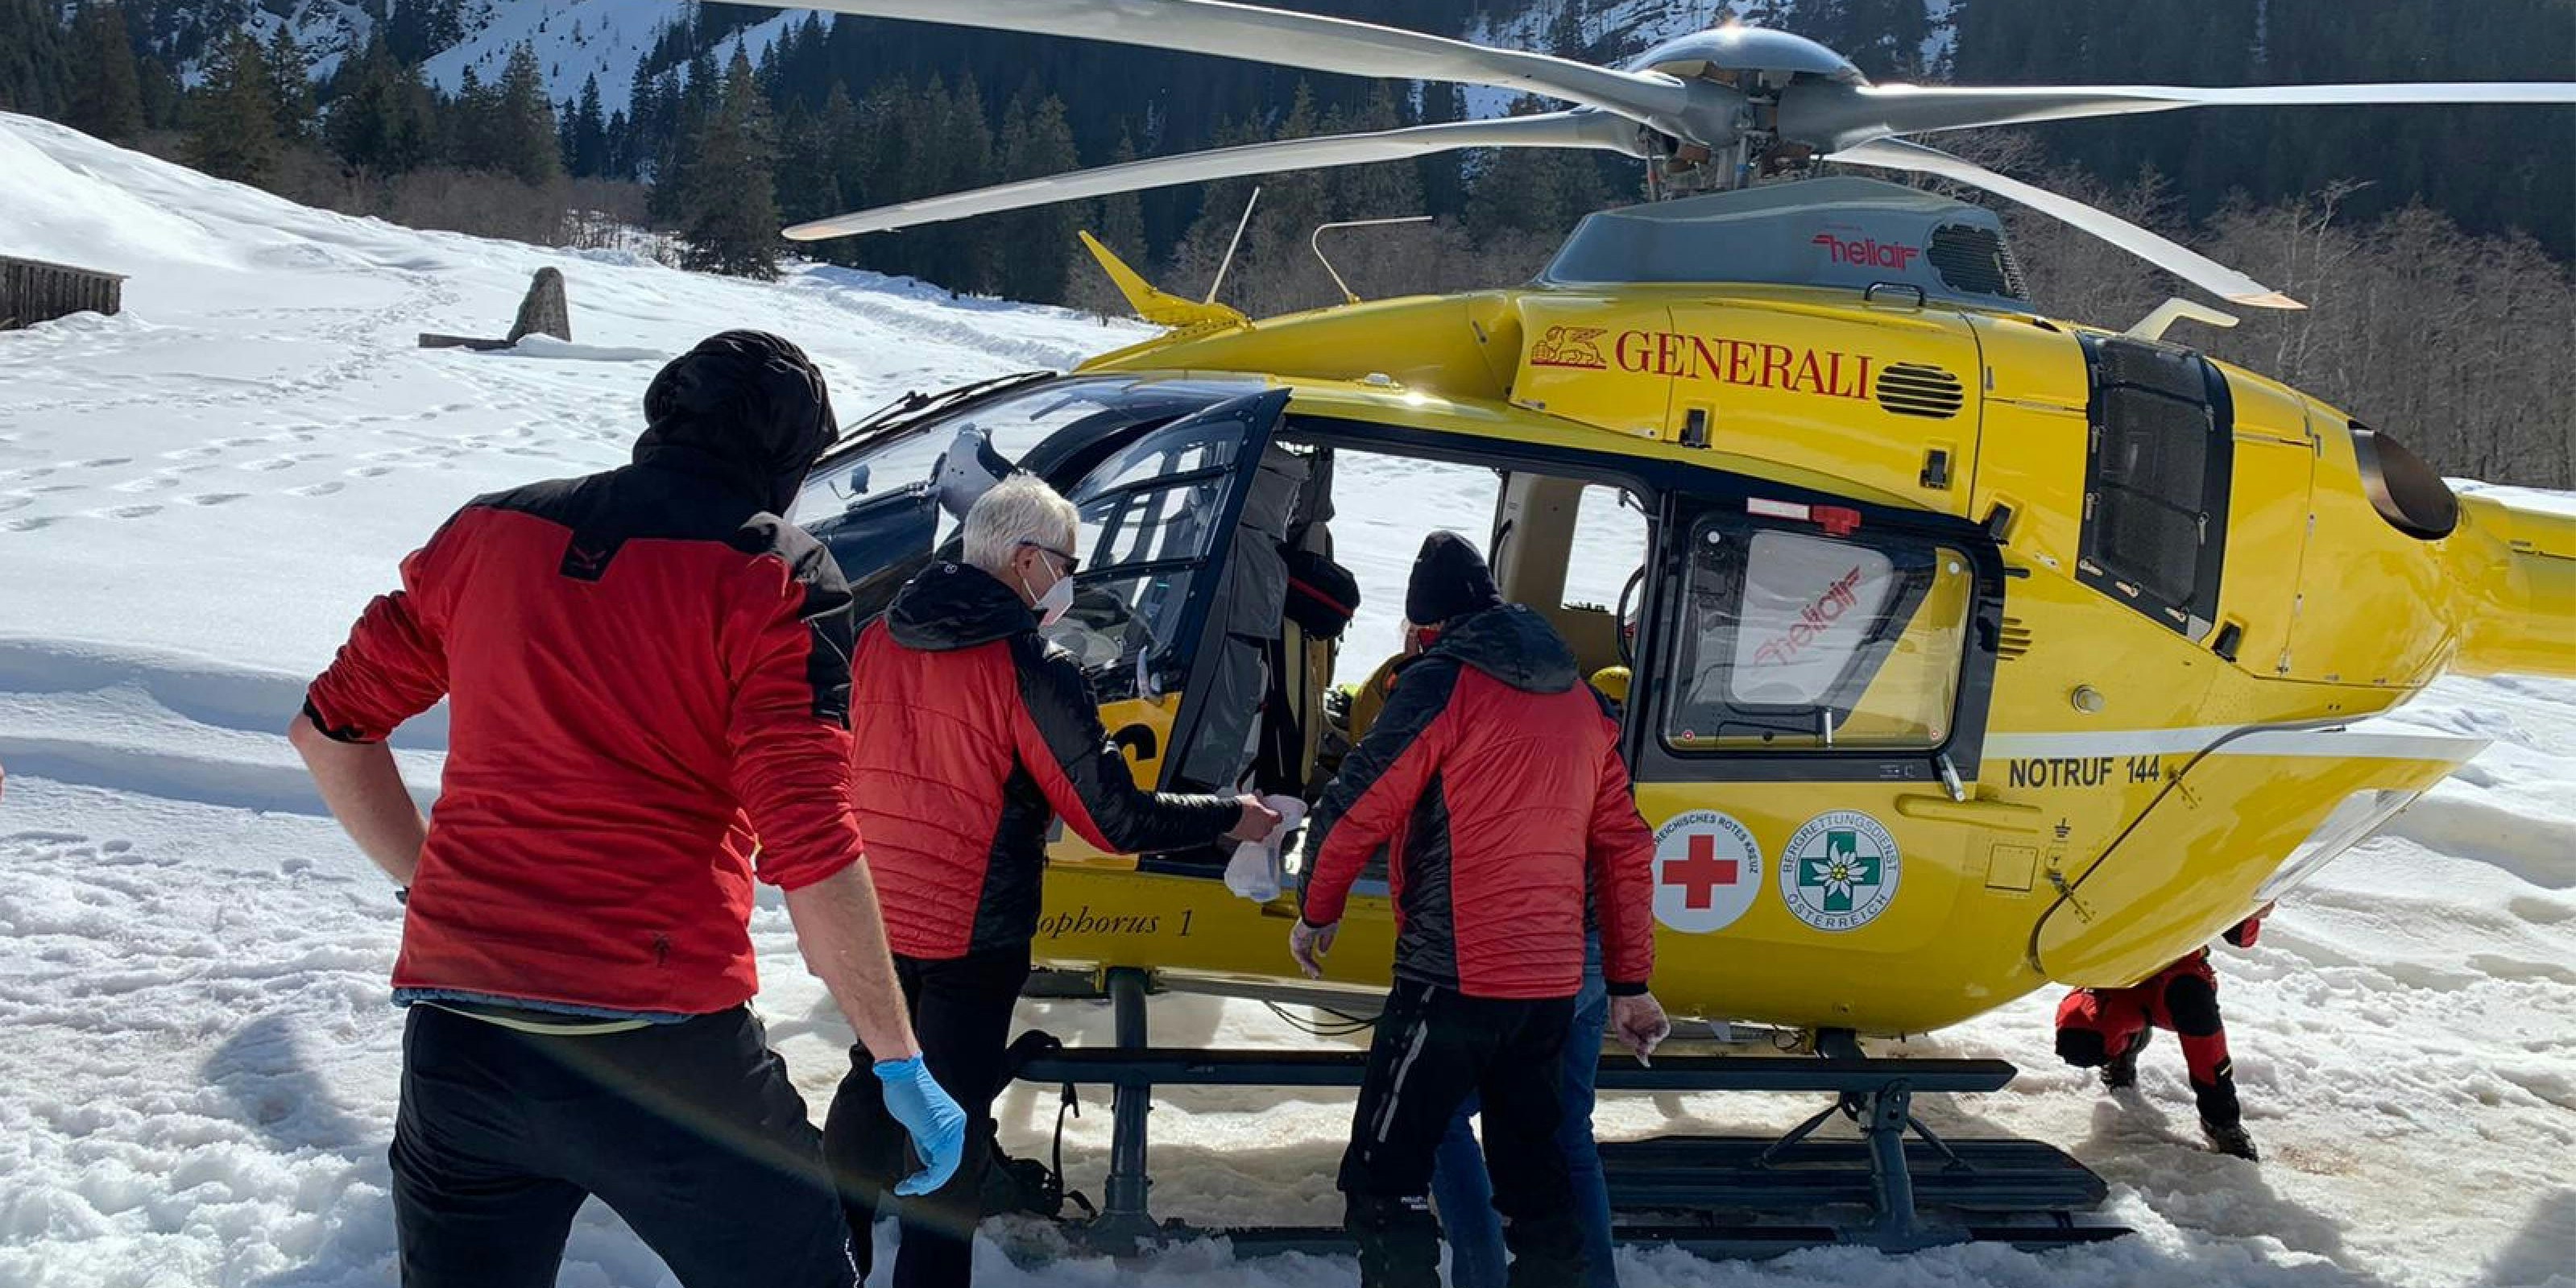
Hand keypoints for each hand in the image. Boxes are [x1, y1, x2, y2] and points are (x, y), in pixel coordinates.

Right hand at [872, 1055, 969, 1195]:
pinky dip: (926, 1179)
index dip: (936, 1171)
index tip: (918, 1181)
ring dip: (927, 1183)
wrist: (901, 1073)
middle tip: (913, 1189)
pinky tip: (911, 1183)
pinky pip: (939, 1166)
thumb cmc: (905, 1090)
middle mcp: (957, 1126)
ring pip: (946, 1168)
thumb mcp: (917, 1122)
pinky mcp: (940, 1133)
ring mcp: (951, 1130)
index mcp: (953, 1122)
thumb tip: (926, 1162)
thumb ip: (924, 1141)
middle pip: (950, 1163)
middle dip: (931, 1180)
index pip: (949, 1154)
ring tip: (910, 1188)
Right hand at [1226, 795, 1283, 842]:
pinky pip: (1252, 836)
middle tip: (1259, 815)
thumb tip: (1259, 794)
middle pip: (1270, 826)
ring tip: (1250, 821)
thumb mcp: (1252, 797)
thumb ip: (1258, 797)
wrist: (1228, 816)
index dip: (1275, 813)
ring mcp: (1257, 836)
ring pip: (1261, 832)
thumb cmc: (1242, 807)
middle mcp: (1266, 829)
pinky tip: (1244, 825)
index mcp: (1270, 818)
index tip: (1271, 811)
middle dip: (1266, 821)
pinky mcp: (1247, 840)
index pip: (1279, 817)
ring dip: (1258, 828)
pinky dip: (1249, 832)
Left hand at [1289, 918, 1337, 978]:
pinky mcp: (1296, 939)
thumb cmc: (1326, 916)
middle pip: (1303, 953)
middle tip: (1314, 975)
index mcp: (1310, 931)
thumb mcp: (1329, 932)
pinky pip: (1300, 955)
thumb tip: (1322, 954)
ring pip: (1301, 956)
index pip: (1309, 947)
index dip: (1312, 958)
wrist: (1321, 909)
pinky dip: (1307, 963)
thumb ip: (1325, 943)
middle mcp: (1302, 934)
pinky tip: (1313, 970)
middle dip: (1308, 965)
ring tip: (1317, 975)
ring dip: (1309, 966)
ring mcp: (1297, 936)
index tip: (1315, 968)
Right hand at [1610, 993, 1670, 1063]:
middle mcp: (1644, 1029)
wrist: (1625, 989)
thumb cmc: (1618, 1005)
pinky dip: (1661, 1033)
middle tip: (1643, 1045)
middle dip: (1647, 1047)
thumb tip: (1638, 1047)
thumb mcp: (1617, 1025)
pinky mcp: (1659, 1016)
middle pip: (1649, 1044)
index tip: (1645, 1063)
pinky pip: (1665, 1029)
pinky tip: (1655, 1034)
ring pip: (1657, 1038)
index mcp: (1634, 1033)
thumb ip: (1626, 1038)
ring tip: (1648, 1038)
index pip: (1640, 1048)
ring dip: (1654, 1041)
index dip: (1642, 1057)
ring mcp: (1652, 1023)